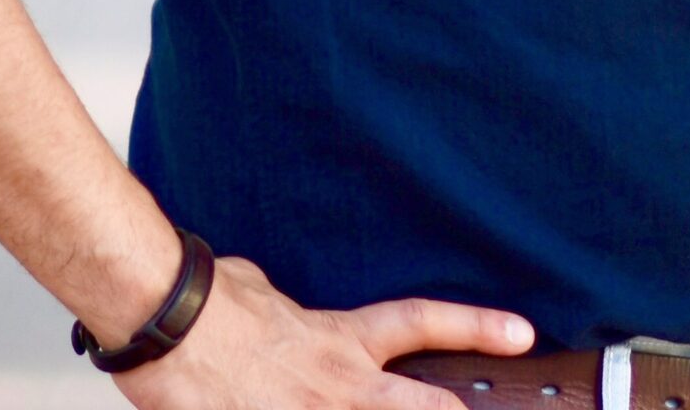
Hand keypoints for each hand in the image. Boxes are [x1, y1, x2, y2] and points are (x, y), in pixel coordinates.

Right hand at [112, 254, 533, 409]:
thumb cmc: (208, 298)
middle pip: (425, 408)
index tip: (521, 333)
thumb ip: (286, 310)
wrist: (168, 320)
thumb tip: (278, 307)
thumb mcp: (260, 290)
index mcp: (341, 341)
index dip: (477, 328)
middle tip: (483, 408)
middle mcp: (341, 387)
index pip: (423, 323)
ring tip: (392, 406)